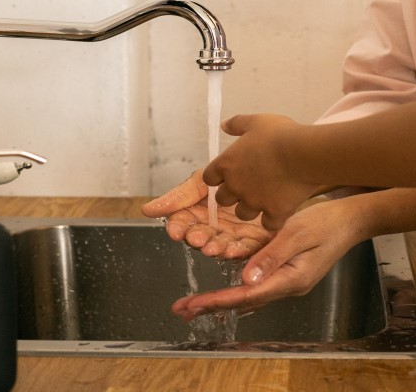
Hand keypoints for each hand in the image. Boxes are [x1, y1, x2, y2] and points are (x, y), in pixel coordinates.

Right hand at [140, 170, 274, 258]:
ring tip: (214, 247)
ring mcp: (232, 233)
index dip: (178, 228)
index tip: (176, 232)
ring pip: (220, 244)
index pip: (182, 222)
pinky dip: (237, 250)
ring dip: (214, 247)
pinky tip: (232, 249)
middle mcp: (213, 225)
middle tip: (197, 239)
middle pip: (201, 235)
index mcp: (198, 211)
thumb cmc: (234, 171)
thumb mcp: (201, 181)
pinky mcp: (253, 239)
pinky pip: (244, 247)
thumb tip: (145, 210)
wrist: (270, 165)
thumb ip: (177, 197)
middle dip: (197, 238)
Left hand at [170, 201, 359, 320]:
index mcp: (291, 278)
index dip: (217, 300)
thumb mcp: (297, 233)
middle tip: (182, 310)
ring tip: (194, 305)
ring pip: (249, 295)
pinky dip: (237, 290)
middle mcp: (288, 284)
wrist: (352, 219)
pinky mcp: (288, 271)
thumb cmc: (327, 222)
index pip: (247, 294)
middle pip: (244, 300)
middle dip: (212, 305)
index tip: (193, 305)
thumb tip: (245, 279)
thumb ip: (271, 256)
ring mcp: (289, 280)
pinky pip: (258, 286)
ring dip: (221, 300)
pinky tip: (225, 291)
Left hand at [203, 114, 318, 229]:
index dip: (218, 177)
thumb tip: (223, 125)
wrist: (304, 153)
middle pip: (222, 199)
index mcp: (227, 164)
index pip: (209, 178)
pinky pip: (268, 224)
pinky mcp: (274, 212)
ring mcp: (254, 202)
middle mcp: (236, 186)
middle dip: (232, 195)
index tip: (229, 173)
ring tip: (265, 197)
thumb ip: (236, 124)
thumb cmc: (280, 135)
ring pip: (243, 213)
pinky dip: (273, 219)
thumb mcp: (255, 121)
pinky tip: (280, 210)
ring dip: (251, 208)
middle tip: (248, 186)